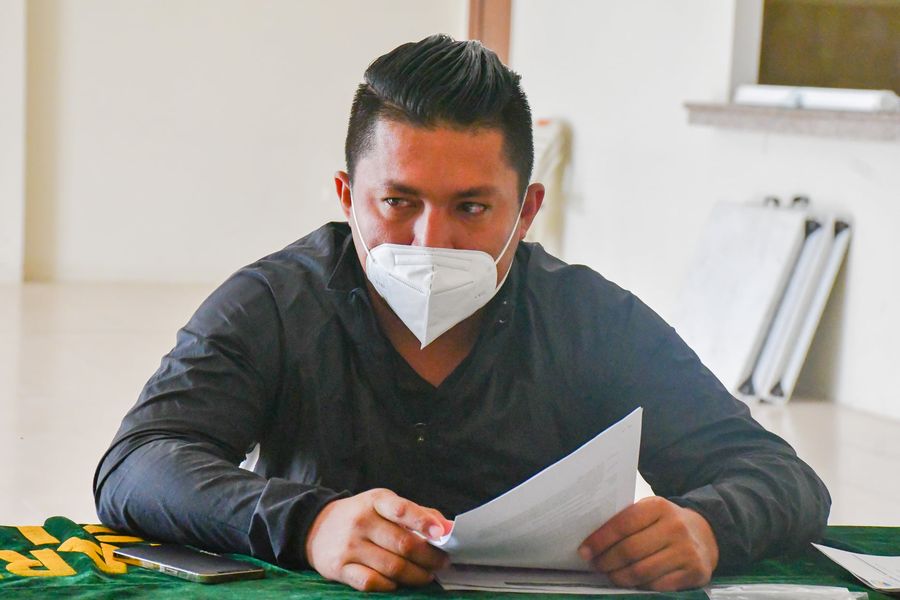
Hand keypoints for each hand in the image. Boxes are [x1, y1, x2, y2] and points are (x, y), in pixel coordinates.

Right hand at [304, 488, 452, 591]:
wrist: (316, 527)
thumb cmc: (362, 516)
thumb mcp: (384, 504)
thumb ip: (417, 513)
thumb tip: (448, 527)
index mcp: (376, 501)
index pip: (401, 509)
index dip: (423, 522)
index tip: (442, 533)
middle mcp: (361, 521)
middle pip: (403, 544)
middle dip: (429, 557)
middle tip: (442, 562)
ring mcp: (349, 546)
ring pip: (392, 567)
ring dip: (416, 575)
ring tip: (427, 575)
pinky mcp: (340, 568)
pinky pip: (372, 582)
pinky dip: (390, 585)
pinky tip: (397, 583)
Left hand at [578, 496, 717, 590]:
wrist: (706, 534)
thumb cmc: (666, 523)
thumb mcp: (650, 511)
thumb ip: (627, 521)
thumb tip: (592, 542)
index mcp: (659, 507)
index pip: (623, 524)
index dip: (600, 540)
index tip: (584, 551)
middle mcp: (675, 527)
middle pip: (630, 551)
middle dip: (607, 561)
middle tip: (595, 565)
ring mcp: (686, 551)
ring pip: (642, 572)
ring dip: (620, 577)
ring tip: (610, 575)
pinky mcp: (694, 573)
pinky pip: (658, 586)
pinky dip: (640, 586)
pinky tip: (632, 582)